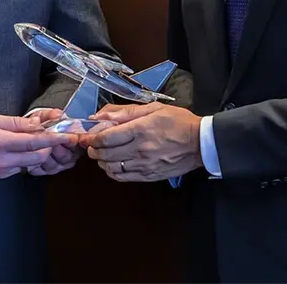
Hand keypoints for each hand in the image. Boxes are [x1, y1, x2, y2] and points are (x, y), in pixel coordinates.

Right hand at [0, 112, 76, 178]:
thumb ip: (13, 122)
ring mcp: (1, 171)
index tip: (66, 134)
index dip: (53, 138)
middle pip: (37, 156)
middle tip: (54, 134)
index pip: (34, 142)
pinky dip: (26, 158)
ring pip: (30, 163)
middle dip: (49, 146)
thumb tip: (35, 123)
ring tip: (38, 139)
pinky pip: (20, 167)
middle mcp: (2, 161)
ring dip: (38, 152)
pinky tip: (22, 148)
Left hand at [80, 102, 202, 181]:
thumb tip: (101, 116)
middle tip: (91, 143)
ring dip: (101, 161)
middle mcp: (140, 149)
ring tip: (101, 153)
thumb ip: (126, 112)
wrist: (200, 143)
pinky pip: (123, 177)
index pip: (106, 137)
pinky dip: (112, 171)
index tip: (86, 135)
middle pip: (105, 153)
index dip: (92, 137)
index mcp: (140, 129)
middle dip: (93, 149)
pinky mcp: (148, 176)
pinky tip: (112, 164)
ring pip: (111, 167)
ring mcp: (144, 165)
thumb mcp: (153, 108)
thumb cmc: (177, 121)